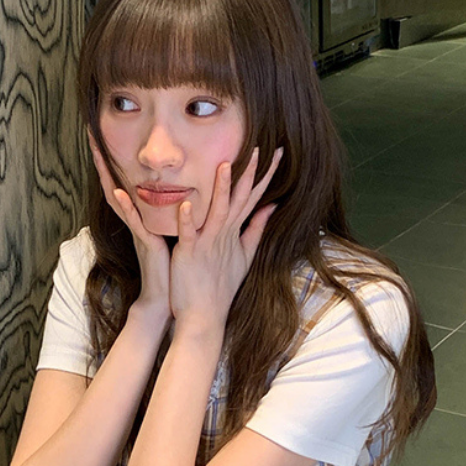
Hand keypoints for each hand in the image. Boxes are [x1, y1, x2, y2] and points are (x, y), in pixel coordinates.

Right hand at [89, 129, 171, 326]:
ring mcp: (137, 230)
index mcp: (140, 216)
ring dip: (107, 175)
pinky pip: (132, 222)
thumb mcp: (169, 231)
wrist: (165, 294)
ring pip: (117, 197)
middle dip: (102, 161)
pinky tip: (118, 191)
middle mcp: (134, 220)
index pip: (124, 182)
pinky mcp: (144, 242)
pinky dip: (125, 207)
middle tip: (92, 134)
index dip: (114, 161)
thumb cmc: (169, 266)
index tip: (105, 136)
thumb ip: (169, 212)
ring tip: (98, 152)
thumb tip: (177, 192)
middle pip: (112, 184)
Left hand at [169, 145, 281, 332]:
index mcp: (234, 232)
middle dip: (249, 174)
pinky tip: (187, 204)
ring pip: (216, 212)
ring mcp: (208, 244)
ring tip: (224, 166)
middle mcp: (224, 234)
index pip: (253, 198)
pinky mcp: (190, 254)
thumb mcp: (243, 256)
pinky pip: (190, 234)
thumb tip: (270, 207)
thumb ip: (255, 230)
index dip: (265, 176)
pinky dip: (188, 220)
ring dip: (221, 190)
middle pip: (239, 199)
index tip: (278, 153)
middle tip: (258, 149)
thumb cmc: (219, 287)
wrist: (204, 317)